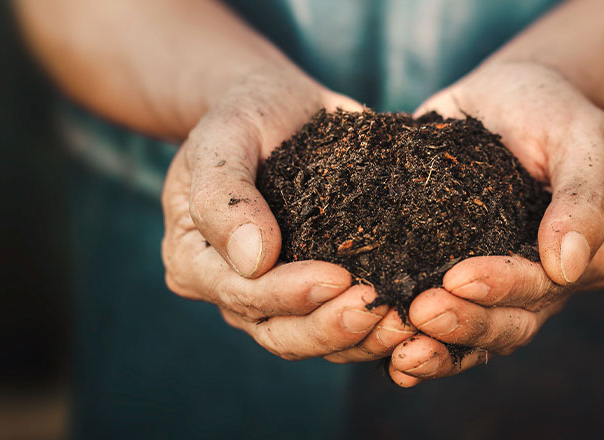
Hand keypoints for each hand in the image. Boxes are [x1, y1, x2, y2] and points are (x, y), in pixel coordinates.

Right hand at [161, 70, 414, 360]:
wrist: (279, 109)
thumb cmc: (243, 117)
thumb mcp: (222, 139)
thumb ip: (225, 196)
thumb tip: (254, 260)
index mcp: (195, 261)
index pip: (242, 293)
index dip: (289, 293)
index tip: (337, 278)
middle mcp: (233, 290)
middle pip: (279, 332)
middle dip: (329, 328)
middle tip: (378, 309)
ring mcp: (277, 296)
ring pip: (314, 339)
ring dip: (359, 339)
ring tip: (402, 320)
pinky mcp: (316, 290)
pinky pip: (342, 324)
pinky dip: (373, 328)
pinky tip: (408, 314)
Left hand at [389, 62, 603, 385]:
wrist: (507, 95)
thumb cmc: (550, 109)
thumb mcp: (579, 136)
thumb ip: (583, 197)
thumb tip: (568, 267)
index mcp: (584, 255)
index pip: (546, 285)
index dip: (503, 287)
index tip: (458, 278)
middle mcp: (544, 281)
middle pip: (511, 322)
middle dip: (467, 323)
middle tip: (421, 313)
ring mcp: (500, 282)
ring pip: (478, 334)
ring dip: (442, 347)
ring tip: (402, 352)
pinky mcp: (456, 272)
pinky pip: (447, 320)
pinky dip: (424, 345)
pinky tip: (392, 362)